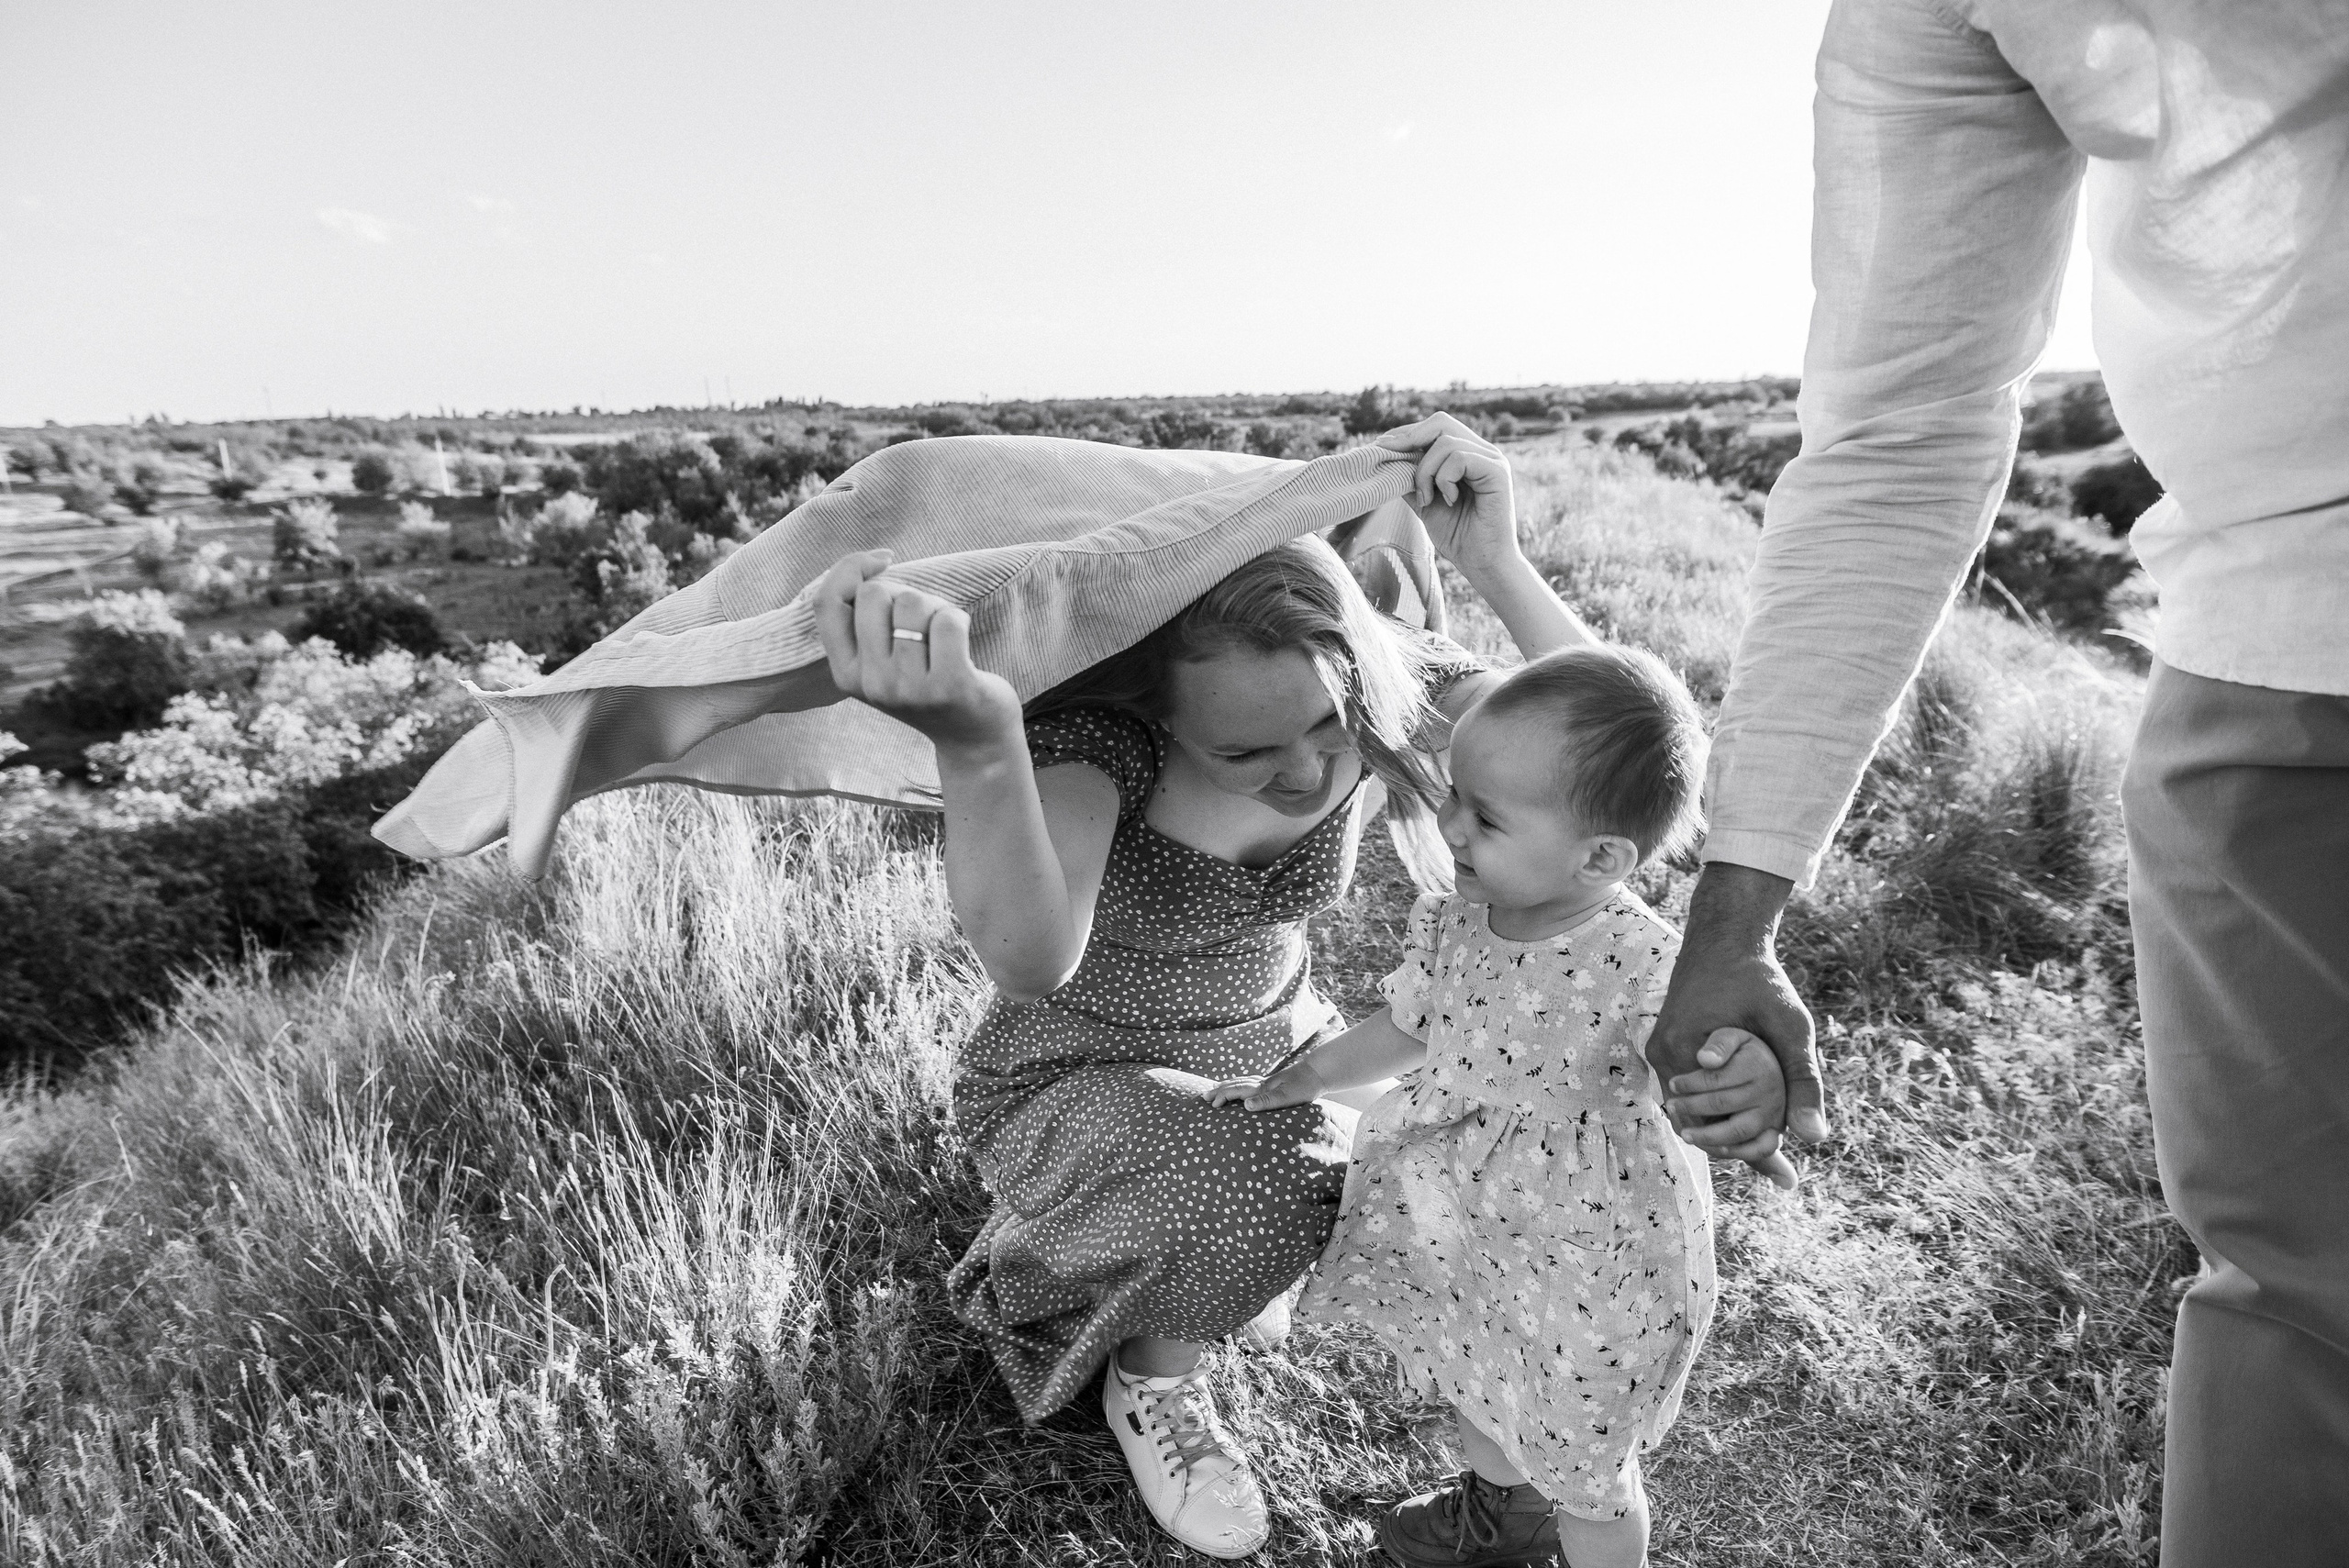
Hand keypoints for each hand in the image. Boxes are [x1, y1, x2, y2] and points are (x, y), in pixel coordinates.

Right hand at [813, 549, 1021, 754]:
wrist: (973, 739)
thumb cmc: (928, 685)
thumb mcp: (882, 661)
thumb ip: (866, 621)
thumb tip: (873, 563)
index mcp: (845, 673)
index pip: (826, 603)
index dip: (849, 568)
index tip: (881, 561)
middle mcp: (870, 683)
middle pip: (874, 594)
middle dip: (904, 593)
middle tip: (923, 623)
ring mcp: (907, 687)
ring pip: (913, 602)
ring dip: (936, 609)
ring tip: (943, 639)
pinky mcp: (948, 685)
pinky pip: (947, 620)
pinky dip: (959, 619)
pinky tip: (962, 644)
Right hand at [1208, 1059, 1323, 1111]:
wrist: (1317, 1073)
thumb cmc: (1304, 1087)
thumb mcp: (1287, 1097)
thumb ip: (1266, 1101)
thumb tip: (1245, 1105)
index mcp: (1261, 1088)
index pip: (1235, 1090)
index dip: (1222, 1096)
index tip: (1211, 1106)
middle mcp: (1260, 1083)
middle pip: (1234, 1085)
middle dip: (1218, 1090)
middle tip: (1203, 1096)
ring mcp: (1265, 1082)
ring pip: (1240, 1083)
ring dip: (1225, 1086)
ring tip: (1215, 1089)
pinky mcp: (1271, 1084)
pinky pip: (1247, 1083)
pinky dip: (1237, 1085)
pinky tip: (1239, 1088)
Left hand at [1372, 413, 1518, 573]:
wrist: (1483, 564)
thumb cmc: (1458, 535)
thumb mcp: (1424, 501)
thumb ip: (1411, 478)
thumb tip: (1386, 457)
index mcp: (1467, 454)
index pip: (1435, 427)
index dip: (1406, 432)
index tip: (1381, 445)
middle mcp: (1482, 451)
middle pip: (1441, 422)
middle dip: (1411, 439)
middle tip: (1393, 459)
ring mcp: (1492, 459)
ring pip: (1445, 442)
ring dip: (1426, 472)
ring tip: (1428, 499)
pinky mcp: (1498, 471)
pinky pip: (1459, 458)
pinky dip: (1444, 479)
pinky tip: (1449, 501)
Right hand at [1649, 864, 1830, 1165]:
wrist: (1723, 937)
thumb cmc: (1761, 980)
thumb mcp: (1792, 1028)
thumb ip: (1803, 1081)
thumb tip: (1814, 1138)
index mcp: (1688, 1055)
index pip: (1710, 1129)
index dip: (1748, 1155)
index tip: (1785, 1175)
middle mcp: (1664, 1055)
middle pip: (1694, 1123)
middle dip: (1734, 1145)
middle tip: (1779, 1164)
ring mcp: (1659, 1049)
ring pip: (1688, 1108)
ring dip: (1721, 1124)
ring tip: (1764, 1144)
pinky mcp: (1663, 1042)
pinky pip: (1685, 1087)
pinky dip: (1712, 1102)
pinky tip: (1741, 1108)